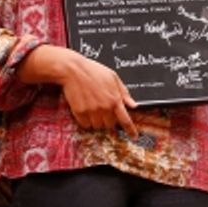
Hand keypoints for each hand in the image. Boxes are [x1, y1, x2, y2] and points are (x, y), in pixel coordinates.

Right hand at [20, 46, 138, 137]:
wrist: (73, 70)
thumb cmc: (94, 71)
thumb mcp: (114, 78)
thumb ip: (124, 93)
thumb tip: (133, 105)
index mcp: (115, 99)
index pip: (125, 120)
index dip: (130, 130)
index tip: (134, 136)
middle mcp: (104, 108)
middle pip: (110, 125)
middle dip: (109, 121)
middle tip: (103, 110)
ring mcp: (91, 111)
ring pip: (97, 126)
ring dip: (97, 121)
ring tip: (93, 108)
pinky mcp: (79, 112)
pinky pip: (85, 125)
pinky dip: (86, 121)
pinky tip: (85, 110)